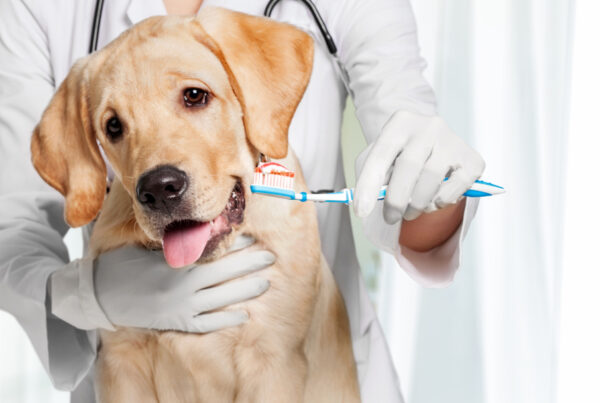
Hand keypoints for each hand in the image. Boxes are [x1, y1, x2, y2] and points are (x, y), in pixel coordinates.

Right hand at [50, 235, 272, 332]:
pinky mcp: (177, 322)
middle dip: (249, 266)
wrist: (99, 296)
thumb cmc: (122, 265)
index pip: (214, 254)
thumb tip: (197, 222)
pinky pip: (206, 324)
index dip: (235, 248)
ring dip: (245, 290)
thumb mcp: (146, 246)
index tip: (252, 239)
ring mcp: (181, 308)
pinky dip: (225, 320)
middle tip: (270, 257)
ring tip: (264, 282)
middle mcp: (182, 287)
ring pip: (221, 299)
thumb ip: (173, 239)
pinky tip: (243, 316)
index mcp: (175, 265)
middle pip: (224, 276)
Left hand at [354, 110, 484, 222]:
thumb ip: (370, 177)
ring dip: (417, 204)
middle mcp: (428, 127)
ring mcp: (452, 141)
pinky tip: (434, 200)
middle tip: (390, 218)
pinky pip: (455, 189)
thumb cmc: (399, 153)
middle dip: (396, 200)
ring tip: (410, 212)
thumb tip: (363, 206)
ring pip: (432, 180)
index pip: (381, 155)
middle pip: (409, 167)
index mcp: (400, 123)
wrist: (431, 141)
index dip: (369, 185)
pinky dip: (442, 201)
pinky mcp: (472, 160)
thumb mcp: (379, 157)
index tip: (361, 211)